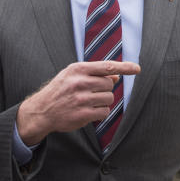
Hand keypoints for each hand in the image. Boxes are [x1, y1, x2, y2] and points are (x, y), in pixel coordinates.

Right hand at [16, 61, 140, 144]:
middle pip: (110, 84)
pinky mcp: (83, 114)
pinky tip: (89, 112)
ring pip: (109, 98)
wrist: (42, 110)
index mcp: (78, 69)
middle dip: (105, 89)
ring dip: (103, 102)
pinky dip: (100, 113)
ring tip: (88, 102)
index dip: (124, 67)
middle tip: (92, 92)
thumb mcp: (72, 75)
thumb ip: (94, 73)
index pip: (107, 66)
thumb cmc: (60, 90)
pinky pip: (104, 112)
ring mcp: (81, 99)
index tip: (137, 69)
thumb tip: (116, 75)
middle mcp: (80, 82)